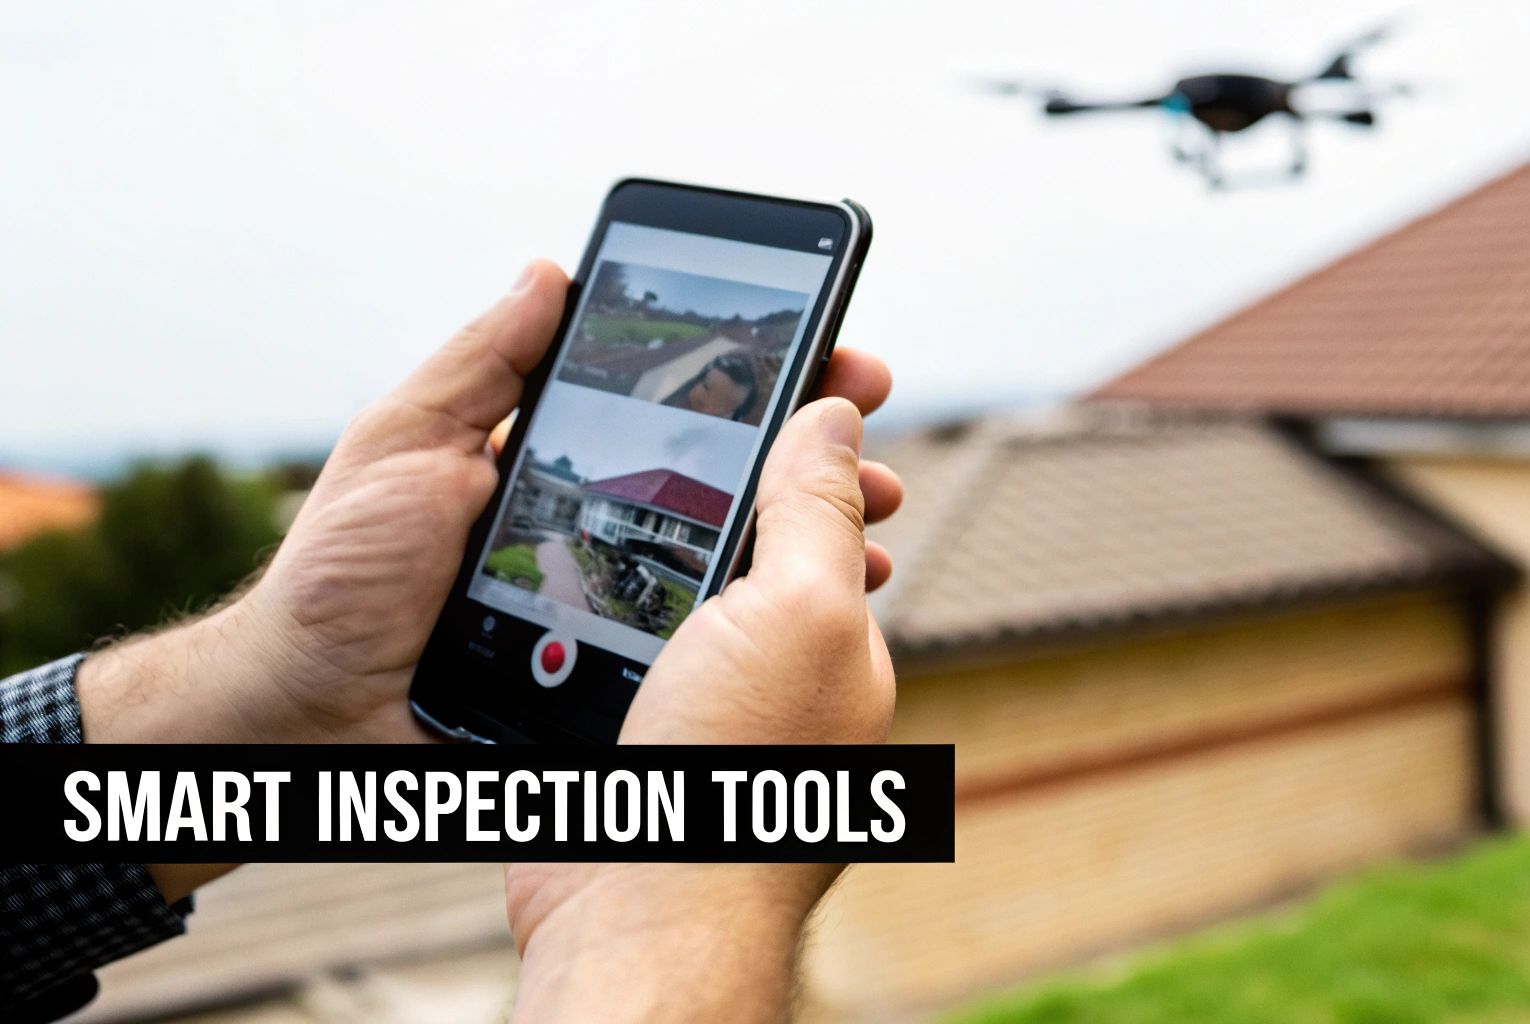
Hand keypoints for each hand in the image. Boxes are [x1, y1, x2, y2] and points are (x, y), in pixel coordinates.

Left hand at [77, 262, 902, 748]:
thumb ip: (478, 364)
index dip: (760, 383)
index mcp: (560, 464)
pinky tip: (810, 616)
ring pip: (731, 576)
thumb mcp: (402, 443)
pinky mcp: (608, 681)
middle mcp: (601, 529)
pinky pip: (697, 658)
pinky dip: (761, 638)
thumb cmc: (336, 572)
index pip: (681, 411)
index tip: (831, 354)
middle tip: (873, 449)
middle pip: (730, 489)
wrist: (303, 709)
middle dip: (816, 465)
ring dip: (813, 548)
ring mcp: (610, 607)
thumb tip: (548, 272)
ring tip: (871, 534)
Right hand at [503, 398, 898, 1022]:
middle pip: (733, 543)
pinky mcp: (625, 737)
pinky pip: (603, 650)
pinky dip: (584, 616)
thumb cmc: (737, 773)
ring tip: (589, 488)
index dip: (795, 442)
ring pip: (660, 593)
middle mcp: (771, 670)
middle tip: (651, 426)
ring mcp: (696, 707)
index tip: (763, 375)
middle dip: (701, 488)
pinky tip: (554, 582)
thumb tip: (836, 414)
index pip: (822, 513)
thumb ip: (817, 512)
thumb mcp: (797, 611)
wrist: (637, 910)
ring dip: (629, 551)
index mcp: (829, 636)